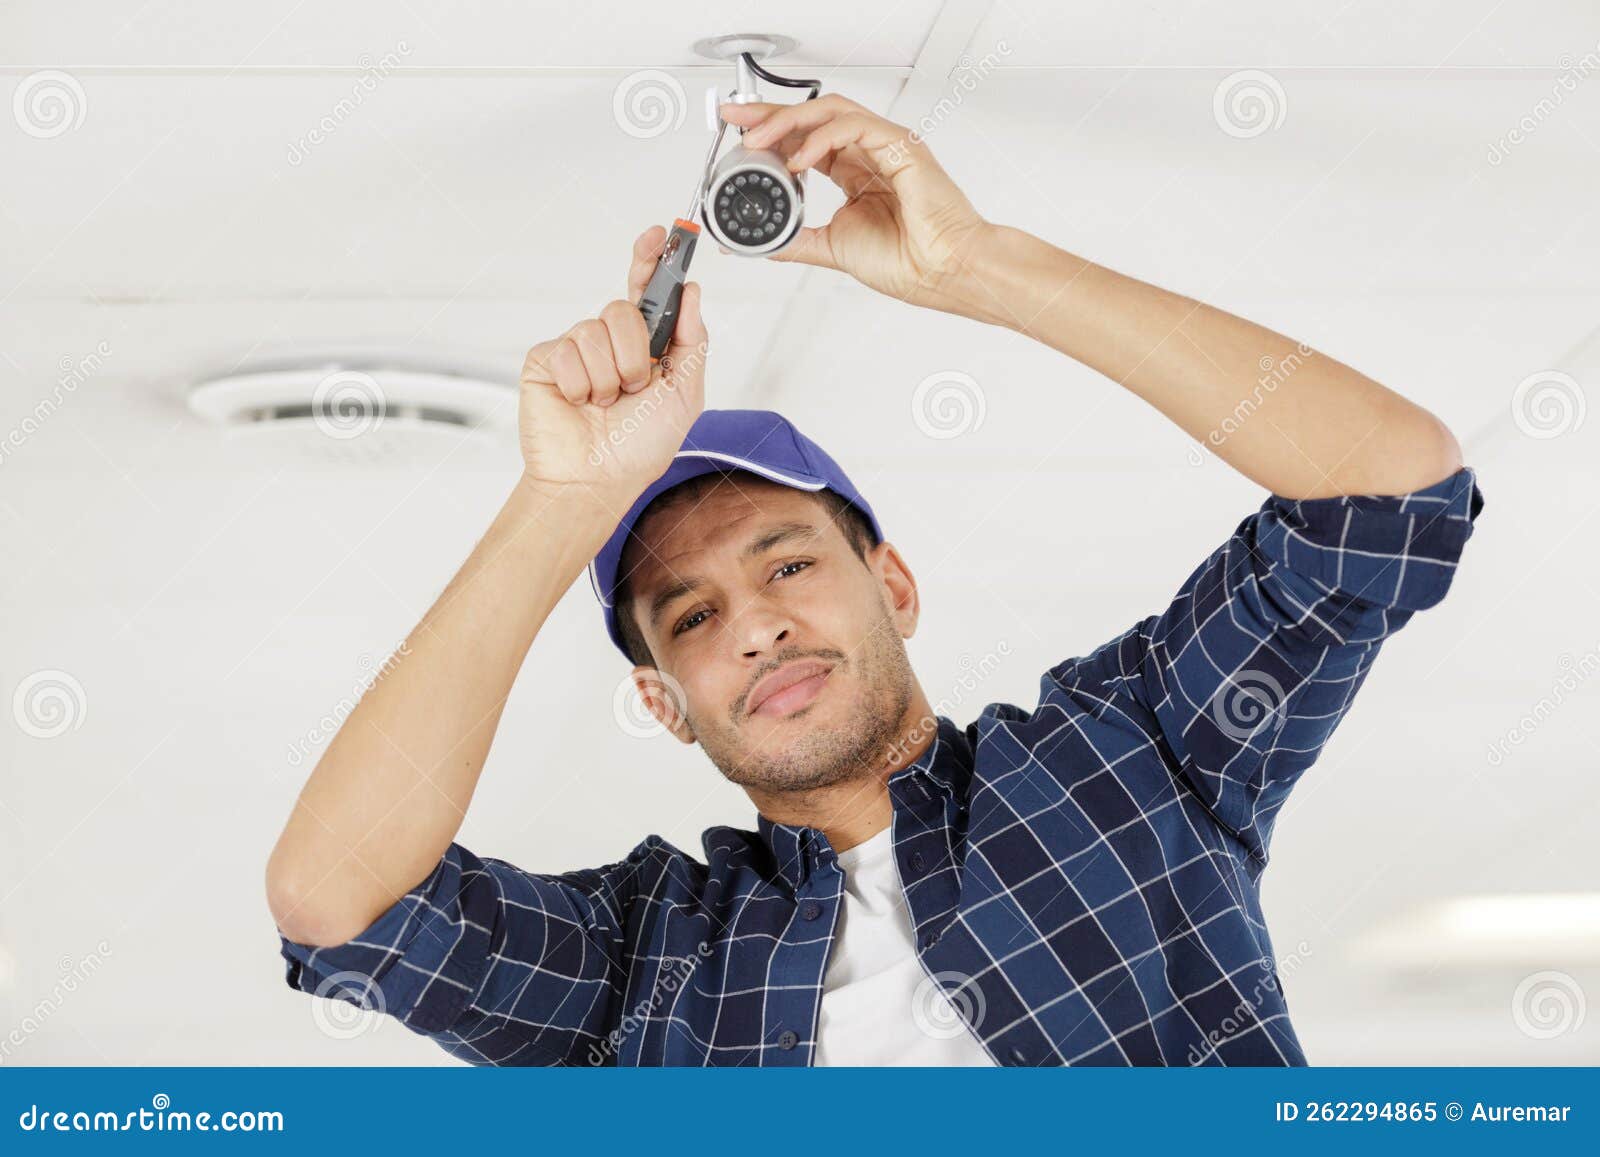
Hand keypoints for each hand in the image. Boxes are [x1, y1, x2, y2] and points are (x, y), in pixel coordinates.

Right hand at [518, 226, 706, 497]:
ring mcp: (575, 349)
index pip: (646, 292)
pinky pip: (567, 351)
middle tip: (632, 389)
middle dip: (634, 354)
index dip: (651, 260)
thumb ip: (691, 342)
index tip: (662, 233)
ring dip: (608, 377)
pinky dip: (579, 384)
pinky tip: (577, 403)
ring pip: (595, 330)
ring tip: (603, 404)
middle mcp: (609, 342)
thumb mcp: (684, 395)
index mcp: (644, 345)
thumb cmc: (641, 447)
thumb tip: (692, 291)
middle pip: (622, 309)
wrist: (598, 480)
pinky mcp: (546, 360)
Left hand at [720, 94, 990, 312]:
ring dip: (789, 121)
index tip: (738, 133)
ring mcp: (887, 146)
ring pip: (831, 112)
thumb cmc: (909, 262)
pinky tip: (799, 160)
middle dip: (770, 114)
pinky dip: (821, 138)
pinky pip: (853, 127)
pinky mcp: (900, 146)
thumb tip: (759, 243)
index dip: (772, 133)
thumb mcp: (833, 248)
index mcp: (857, 174)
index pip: (807, 140)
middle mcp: (871, 154)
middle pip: (814, 117)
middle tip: (736, 118)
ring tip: (758, 139)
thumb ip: (797, 240)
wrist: (943, 273)